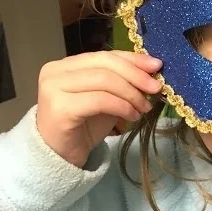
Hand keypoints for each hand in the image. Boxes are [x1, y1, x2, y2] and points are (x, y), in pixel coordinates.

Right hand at [36, 51, 162, 167]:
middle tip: (156, 88)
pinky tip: (132, 116)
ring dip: (132, 94)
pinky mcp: (60, 108)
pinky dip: (122, 106)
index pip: (105, 55)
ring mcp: (54, 88)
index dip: (133, 59)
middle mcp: (56, 71)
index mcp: (67, 64)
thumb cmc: (84, 126)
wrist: (60, 156)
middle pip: (105, 64)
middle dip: (136, 75)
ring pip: (104, 80)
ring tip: (144, 108)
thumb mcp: (109, 98)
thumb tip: (152, 70)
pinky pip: (100, 100)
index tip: (157, 65)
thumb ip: (123, 82)